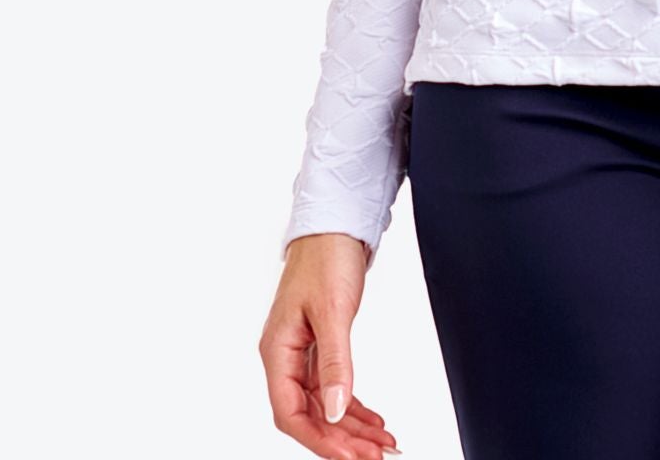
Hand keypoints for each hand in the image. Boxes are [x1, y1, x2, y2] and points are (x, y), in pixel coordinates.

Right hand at [260, 233, 400, 458]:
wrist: (336, 223)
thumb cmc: (327, 257)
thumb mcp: (334, 311)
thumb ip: (335, 363)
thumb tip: (337, 413)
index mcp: (277, 351)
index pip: (290, 413)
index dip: (320, 441)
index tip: (353, 456)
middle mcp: (285, 356)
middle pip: (309, 415)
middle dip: (341, 440)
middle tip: (377, 456)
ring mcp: (302, 352)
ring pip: (324, 404)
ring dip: (351, 427)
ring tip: (382, 444)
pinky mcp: (320, 344)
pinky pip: (333, 387)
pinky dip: (353, 405)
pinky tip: (373, 419)